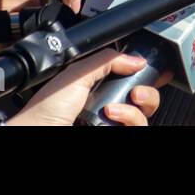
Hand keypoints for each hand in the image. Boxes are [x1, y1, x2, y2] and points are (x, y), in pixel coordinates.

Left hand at [7, 49, 164, 125]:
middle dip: (148, 92)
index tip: (158, 70)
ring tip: (113, 110)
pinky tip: (111, 118)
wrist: (36, 133)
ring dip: (135, 110)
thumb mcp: (76, 73)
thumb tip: (137, 59)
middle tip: (136, 91)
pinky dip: (130, 121)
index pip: (131, 79)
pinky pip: (137, 128)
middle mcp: (109, 108)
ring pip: (144, 117)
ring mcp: (112, 125)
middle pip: (145, 98)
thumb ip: (107, 60)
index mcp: (98, 88)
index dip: (147, 74)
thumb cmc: (44, 111)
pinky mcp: (114, 135)